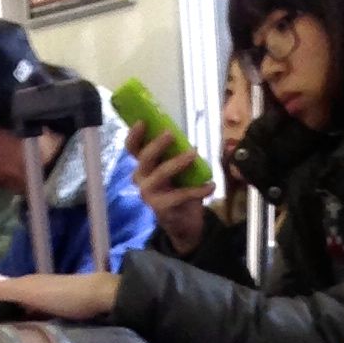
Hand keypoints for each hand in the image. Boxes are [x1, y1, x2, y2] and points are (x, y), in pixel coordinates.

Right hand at [0, 270, 120, 321]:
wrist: (99, 299)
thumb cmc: (64, 293)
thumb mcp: (29, 290)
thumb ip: (3, 292)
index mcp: (16, 283)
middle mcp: (22, 291)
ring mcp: (35, 304)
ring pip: (5, 309)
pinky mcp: (46, 316)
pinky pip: (21, 319)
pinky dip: (9, 325)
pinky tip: (6, 339)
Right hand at [129, 127, 210, 254]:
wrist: (182, 221)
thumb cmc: (178, 188)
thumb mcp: (175, 168)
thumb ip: (174, 153)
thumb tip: (181, 132)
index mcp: (143, 165)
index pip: (132, 148)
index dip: (135, 135)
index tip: (143, 121)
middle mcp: (141, 178)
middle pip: (144, 159)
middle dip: (157, 145)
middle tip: (170, 133)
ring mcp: (148, 194)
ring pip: (160, 174)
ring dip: (177, 162)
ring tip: (193, 154)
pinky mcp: (160, 208)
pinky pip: (180, 195)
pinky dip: (198, 189)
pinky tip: (211, 185)